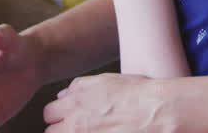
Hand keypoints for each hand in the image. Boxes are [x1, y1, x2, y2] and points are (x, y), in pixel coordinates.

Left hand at [43, 72, 169, 131]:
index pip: (49, 113)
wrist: (158, 113)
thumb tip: (63, 95)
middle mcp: (75, 125)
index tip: (68, 116)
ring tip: (89, 130)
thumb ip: (79, 87)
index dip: (59, 114)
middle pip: (51, 132)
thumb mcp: (105, 81)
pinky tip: (104, 131)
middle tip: (78, 127)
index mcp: (74, 104)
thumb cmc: (137, 94)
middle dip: (61, 129)